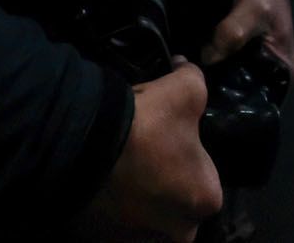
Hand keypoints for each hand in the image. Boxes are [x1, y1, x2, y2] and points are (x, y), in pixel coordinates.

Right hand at [78, 61, 221, 241]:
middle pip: (174, 202)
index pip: (202, 175)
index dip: (184, 153)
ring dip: (136, 196)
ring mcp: (140, 239)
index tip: (164, 138)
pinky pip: (114, 223)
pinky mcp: (106, 239)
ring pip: (143, 215)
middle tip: (141, 153)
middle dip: (162, 182)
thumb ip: (195, 79)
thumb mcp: (185, 90)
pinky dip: (109, 206)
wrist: (86, 144)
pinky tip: (100, 181)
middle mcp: (181, 231)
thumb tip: (188, 68)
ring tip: (117, 166)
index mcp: (207, 200)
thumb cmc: (148, 126)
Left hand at [198, 0, 293, 92]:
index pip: (262, 101)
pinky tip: (200, 66)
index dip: (236, 101)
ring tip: (194, 77)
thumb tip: (206, 59)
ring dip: (217, 77)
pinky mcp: (247, 56)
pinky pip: (230, 67)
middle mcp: (276, 76)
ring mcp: (260, 66)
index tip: (210, 99)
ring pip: (235, 80)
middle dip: (222, 89)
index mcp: (286, 73)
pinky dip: (217, 66)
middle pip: (246, 92)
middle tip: (196, 87)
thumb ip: (231, 33)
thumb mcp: (251, 9)